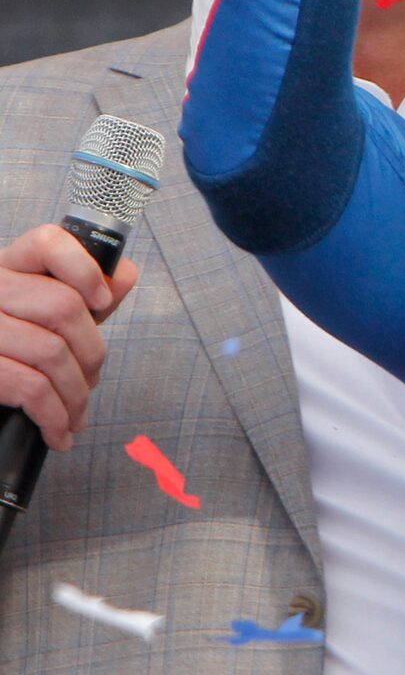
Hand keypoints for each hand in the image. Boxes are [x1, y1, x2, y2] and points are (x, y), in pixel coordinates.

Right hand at [0, 226, 139, 451]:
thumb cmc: (14, 353)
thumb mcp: (47, 318)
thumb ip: (85, 294)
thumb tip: (123, 276)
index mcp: (8, 268)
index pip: (48, 242)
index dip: (84, 269)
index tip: (103, 302)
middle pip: (64, 307)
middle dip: (92, 353)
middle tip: (92, 380)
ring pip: (51, 352)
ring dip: (76, 394)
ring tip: (77, 414)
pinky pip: (29, 388)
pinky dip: (54, 416)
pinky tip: (58, 432)